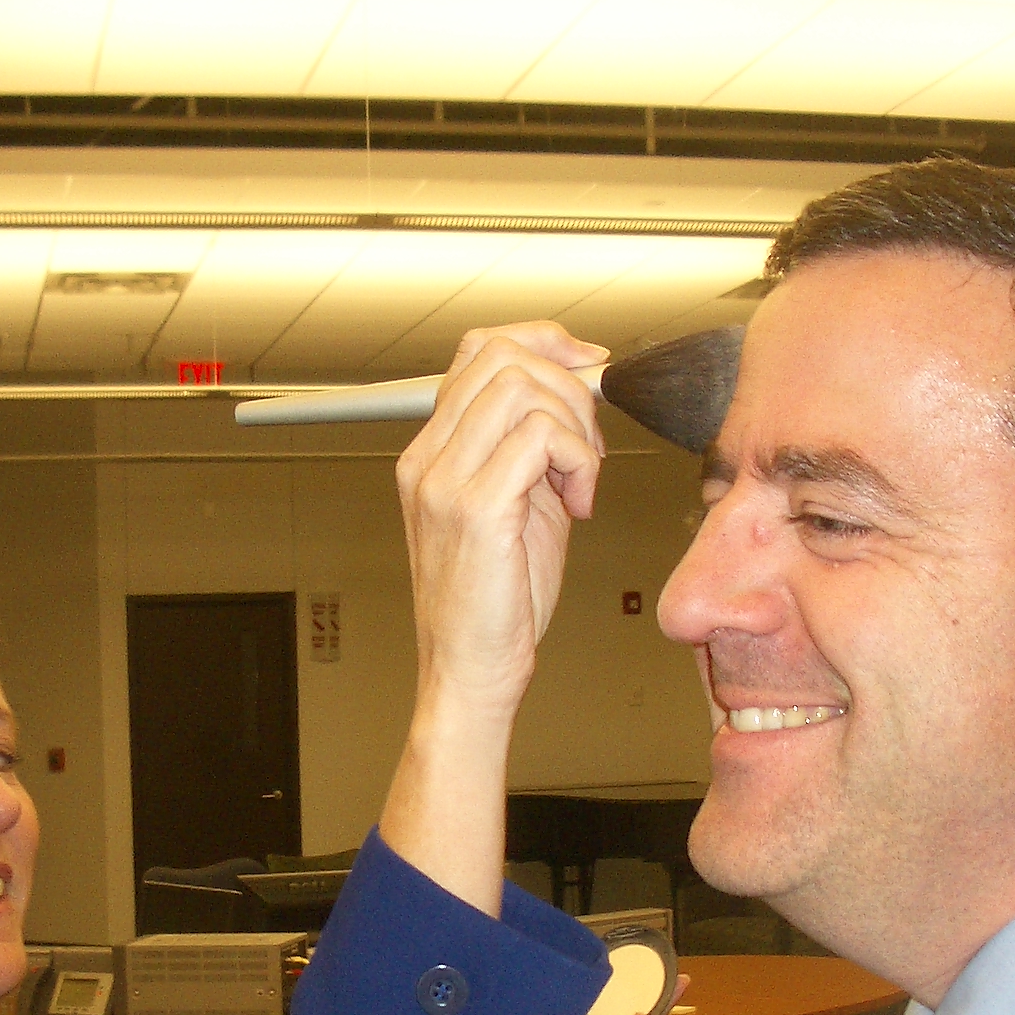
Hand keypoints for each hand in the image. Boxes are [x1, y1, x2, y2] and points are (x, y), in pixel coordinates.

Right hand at [380, 322, 607, 910]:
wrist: (470, 673)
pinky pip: (540, 437)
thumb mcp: (518, 507)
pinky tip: (578, 505)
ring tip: (581, 481)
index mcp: (430, 453)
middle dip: (568, 387)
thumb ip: (535, 449)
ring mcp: (445, 481)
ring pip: (523, 387)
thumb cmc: (497, 603)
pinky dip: (578, 461)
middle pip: (503, 356)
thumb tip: (579, 394)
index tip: (586, 365)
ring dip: (575, 426)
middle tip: (587, 449)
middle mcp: (427, 459)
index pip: (479, 349)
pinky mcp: (476, 508)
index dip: (542, 341)